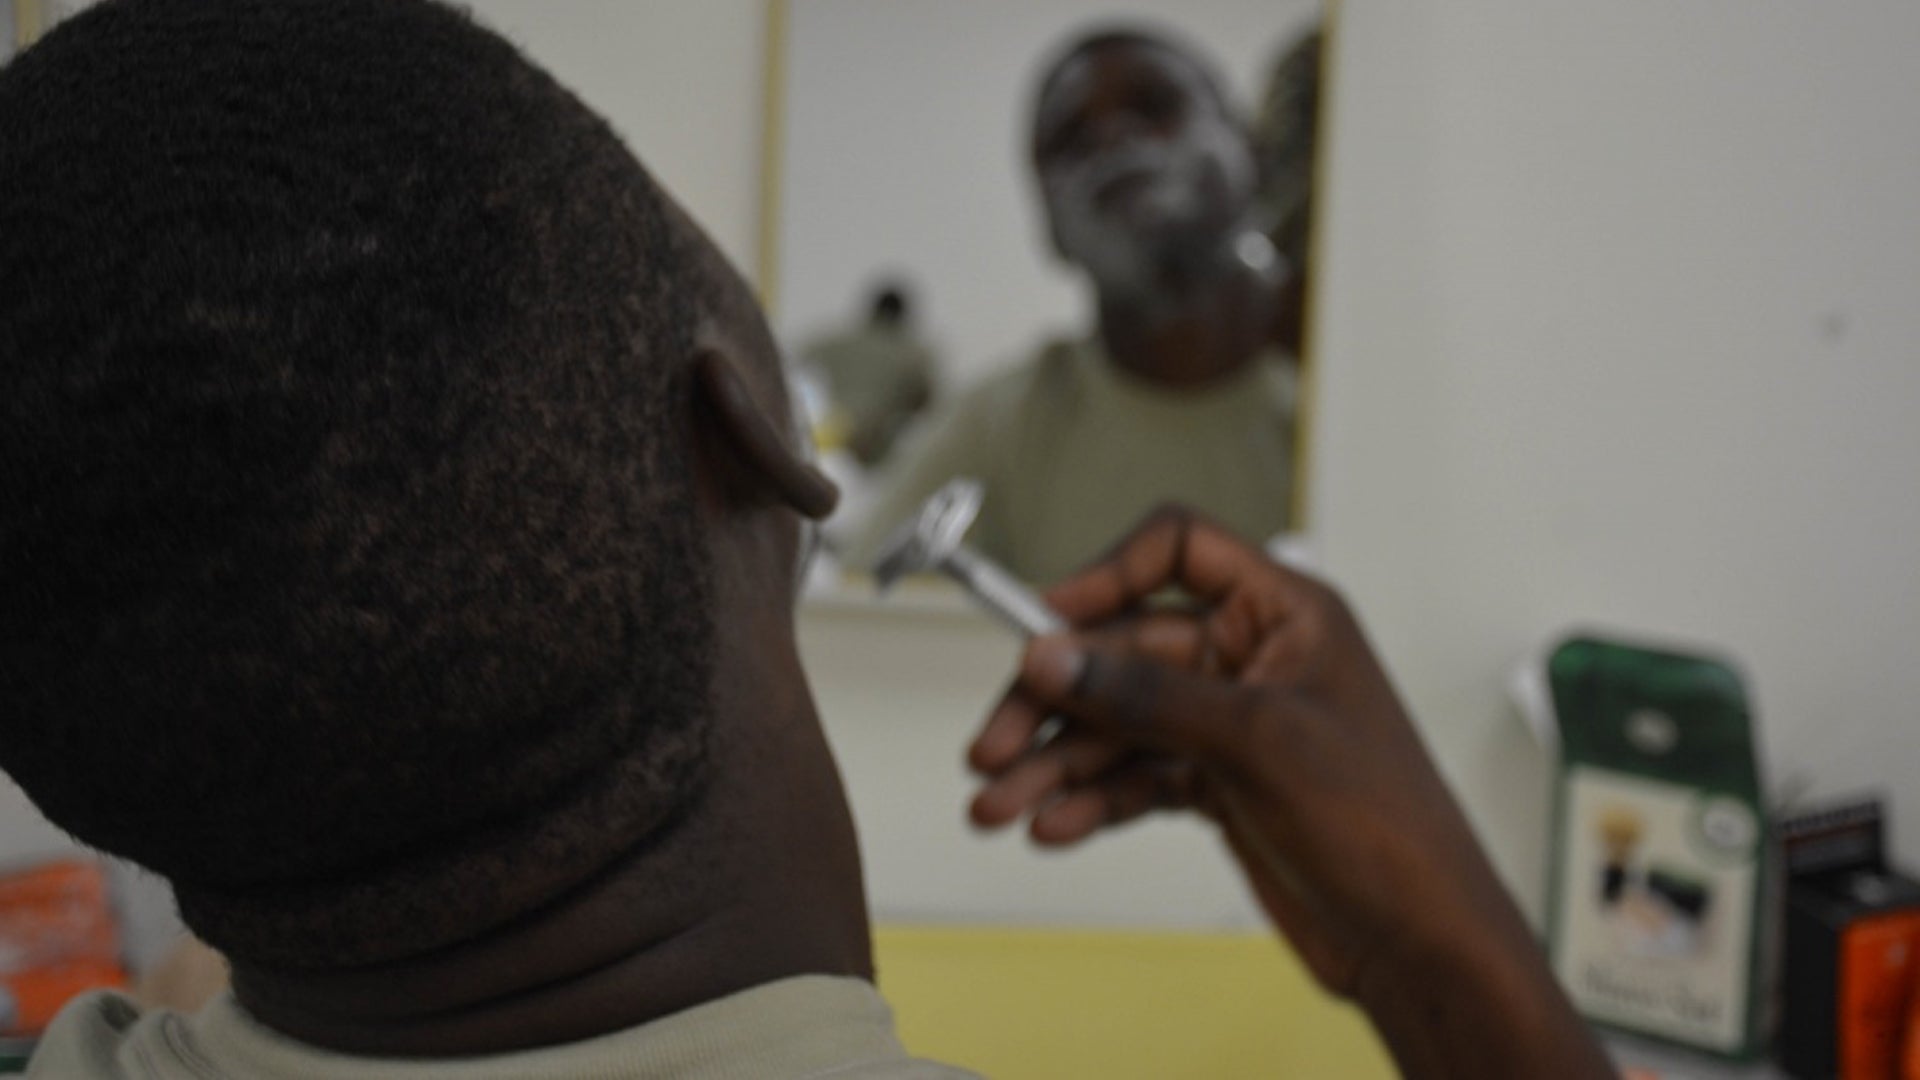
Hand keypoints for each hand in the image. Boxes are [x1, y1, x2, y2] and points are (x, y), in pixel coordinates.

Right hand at [967, 508, 1612, 1076]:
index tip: (1039, 625)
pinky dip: (1090, 799)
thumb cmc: (1383, 825)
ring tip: (999, 807)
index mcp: (1285, 612)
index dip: (1102, 575)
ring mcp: (1231, 724)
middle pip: (1123, 649)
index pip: (1178, 550)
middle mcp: (1252, 657)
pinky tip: (1053, 825)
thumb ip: (1148, 694)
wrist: (1419, 940)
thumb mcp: (1256, 743)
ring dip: (1055, 763)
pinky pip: (1134, 775)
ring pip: (1118, 723)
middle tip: (992, 747)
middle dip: (1053, 701)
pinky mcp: (1218, 785)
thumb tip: (1055, 657)